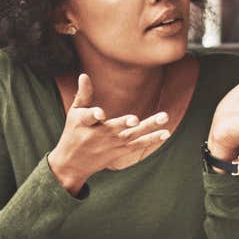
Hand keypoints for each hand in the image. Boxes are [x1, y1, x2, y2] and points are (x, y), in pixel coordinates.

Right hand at [47, 72, 172, 194]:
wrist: (73, 163)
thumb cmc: (73, 132)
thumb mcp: (74, 113)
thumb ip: (83, 95)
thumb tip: (84, 75)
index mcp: (84, 123)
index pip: (89, 118)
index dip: (94, 115)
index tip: (100, 114)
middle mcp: (99, 135)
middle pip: (114, 127)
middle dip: (124, 123)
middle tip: (135, 119)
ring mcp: (112, 144)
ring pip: (132, 135)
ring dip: (149, 127)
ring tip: (164, 116)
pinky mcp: (120, 151)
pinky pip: (138, 145)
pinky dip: (151, 139)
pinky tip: (165, 133)